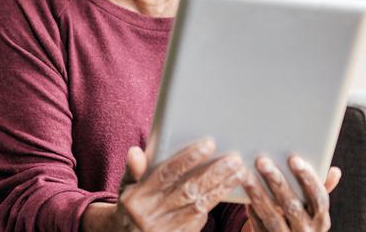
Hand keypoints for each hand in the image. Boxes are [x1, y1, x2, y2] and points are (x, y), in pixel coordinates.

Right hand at [111, 138, 246, 231]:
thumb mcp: (125, 188)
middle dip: (213, 174)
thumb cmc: (130, 207)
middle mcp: (152, 214)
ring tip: (240, 171)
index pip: (166, 173)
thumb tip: (135, 151)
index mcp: (137, 197)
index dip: (187, 159)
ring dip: (221, 188)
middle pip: (188, 190)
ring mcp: (166, 228)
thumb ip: (132, 170)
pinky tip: (229, 188)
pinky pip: (200, 219)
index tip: (209, 143)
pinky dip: (214, 202)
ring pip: (199, 205)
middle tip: (234, 159)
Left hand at [242, 156, 341, 231]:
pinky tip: (242, 195)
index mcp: (321, 219)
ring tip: (246, 176)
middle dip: (278, 182)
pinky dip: (251, 211)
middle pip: (292, 206)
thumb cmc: (300, 218)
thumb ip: (320, 188)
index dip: (308, 179)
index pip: (319, 198)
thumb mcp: (312, 207)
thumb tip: (335, 171)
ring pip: (273, 218)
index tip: (294, 159)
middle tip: (262, 161)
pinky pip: (259, 226)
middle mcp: (307, 231)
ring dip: (259, 195)